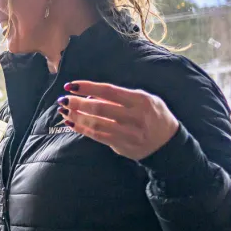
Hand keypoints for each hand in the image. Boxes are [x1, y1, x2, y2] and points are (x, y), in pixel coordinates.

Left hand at [58, 81, 179, 160]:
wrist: (168, 143)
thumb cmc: (153, 115)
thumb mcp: (145, 100)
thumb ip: (121, 96)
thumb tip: (91, 94)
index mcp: (140, 100)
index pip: (109, 91)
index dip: (88, 87)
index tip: (71, 85)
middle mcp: (135, 116)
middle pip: (99, 108)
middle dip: (77, 103)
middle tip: (63, 99)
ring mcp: (128, 133)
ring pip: (96, 123)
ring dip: (76, 116)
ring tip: (63, 110)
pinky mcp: (122, 145)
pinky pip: (97, 136)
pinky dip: (82, 129)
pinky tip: (71, 123)